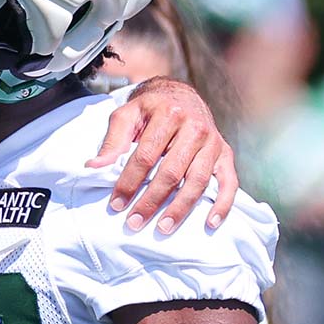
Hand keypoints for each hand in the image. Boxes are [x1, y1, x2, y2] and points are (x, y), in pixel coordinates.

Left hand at [86, 77, 237, 233]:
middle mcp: (195, 128)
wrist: (180, 96)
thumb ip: (112, 141)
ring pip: (198, 180)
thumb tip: (94, 167)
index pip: (146, 156)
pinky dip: (223, 205)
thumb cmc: (149, 110)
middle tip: (135, 222)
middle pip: (172, 172)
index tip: (116, 204)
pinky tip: (210, 223)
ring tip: (163, 227)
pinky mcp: (225, 154)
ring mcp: (213, 142)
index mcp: (168, 115)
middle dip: (151, 200)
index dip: (129, 182)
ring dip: (180, 208)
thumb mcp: (126, 116)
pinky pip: (229, 182)